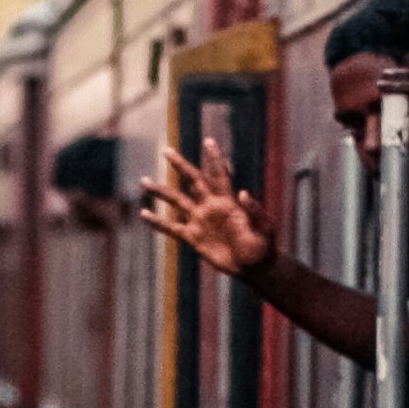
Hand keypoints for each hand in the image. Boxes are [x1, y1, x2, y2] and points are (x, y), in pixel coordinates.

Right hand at [140, 135, 275, 276]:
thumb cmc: (264, 245)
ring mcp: (201, 220)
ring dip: (161, 191)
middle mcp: (211, 206)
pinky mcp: (194, 237)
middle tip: (166, 150)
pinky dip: (158, 222)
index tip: (208, 141)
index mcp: (229, 200)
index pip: (220, 174)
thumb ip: (255, 211)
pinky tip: (144, 214)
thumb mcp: (265, 227)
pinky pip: (172, 228)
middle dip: (180, 165)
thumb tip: (243, 193)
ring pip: (177, 201)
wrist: (254, 266)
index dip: (214, 158)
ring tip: (144, 181)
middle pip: (193, 180)